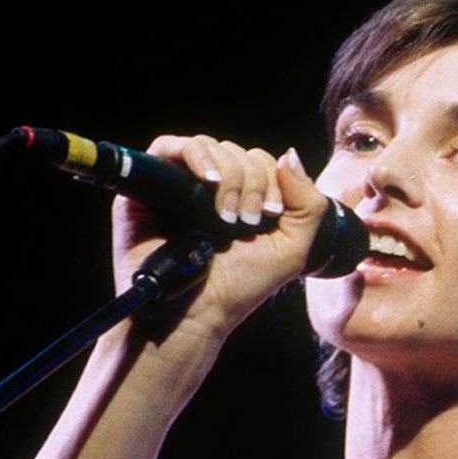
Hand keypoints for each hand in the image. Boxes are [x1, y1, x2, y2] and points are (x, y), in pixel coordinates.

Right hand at [111, 134, 329, 346]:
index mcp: (245, 199)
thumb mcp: (291, 249)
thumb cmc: (238, 287)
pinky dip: (197, 155)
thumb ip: (308, 205)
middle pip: (239, 152)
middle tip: (247, 223)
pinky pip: (170, 146)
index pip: (263, 162)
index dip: (274, 182)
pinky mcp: (150, 184)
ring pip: (211, 146)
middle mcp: (212, 189)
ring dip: (230, 176)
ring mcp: (181, 184)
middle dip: (253, 183)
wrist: (192, 312)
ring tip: (227, 216)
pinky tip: (210, 181)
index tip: (270, 217)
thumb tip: (291, 155)